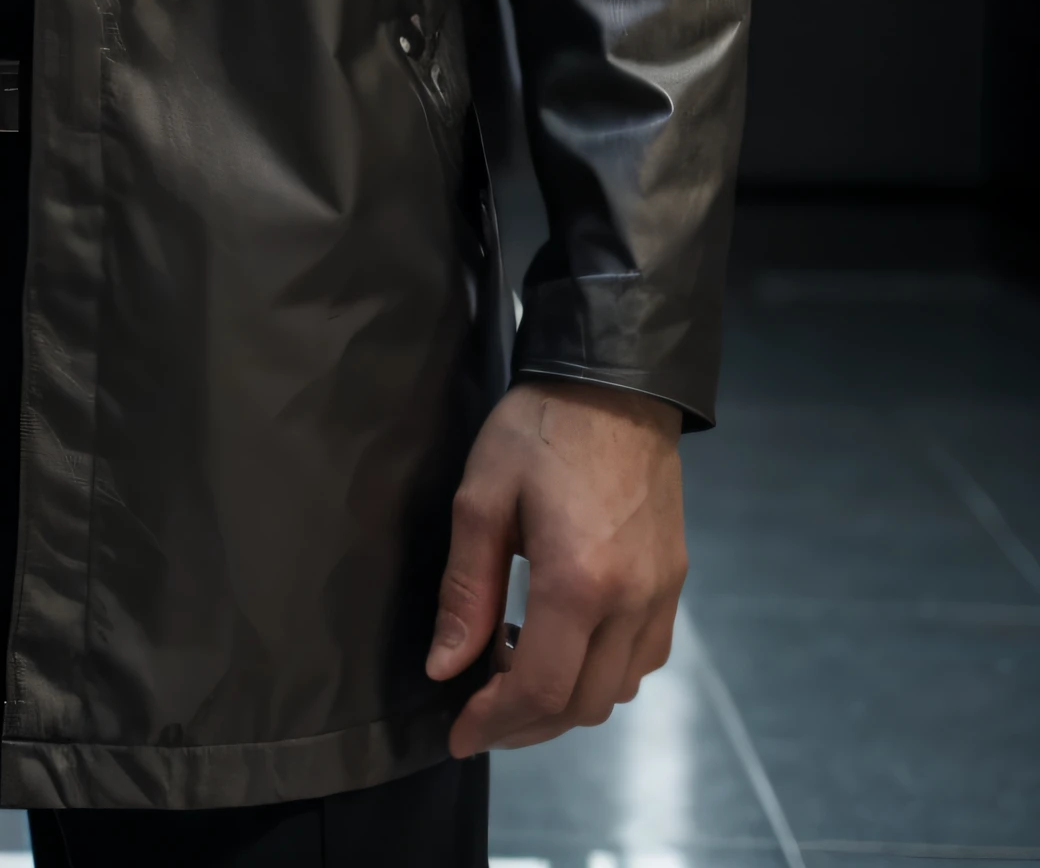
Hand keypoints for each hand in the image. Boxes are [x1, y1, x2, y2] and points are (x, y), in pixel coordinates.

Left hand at [426, 376, 684, 753]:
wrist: (616, 383)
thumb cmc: (538, 430)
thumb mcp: (481, 497)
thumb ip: (464, 590)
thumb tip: (445, 667)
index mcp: (578, 582)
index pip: (539, 689)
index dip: (495, 725)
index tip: (458, 736)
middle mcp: (631, 602)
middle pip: (581, 705)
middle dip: (525, 724)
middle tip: (479, 710)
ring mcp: (662, 596)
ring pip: (617, 692)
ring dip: (564, 702)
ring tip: (514, 670)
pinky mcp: (674, 582)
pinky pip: (643, 660)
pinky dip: (602, 674)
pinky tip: (564, 644)